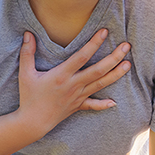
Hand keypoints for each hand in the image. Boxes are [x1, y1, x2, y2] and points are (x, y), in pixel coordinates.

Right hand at [16, 29, 130, 136]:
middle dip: (114, 57)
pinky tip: (114, 102)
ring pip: (101, 84)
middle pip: (98, 70)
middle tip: (126, 46)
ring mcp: (78, 96)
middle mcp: (74, 85)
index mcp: (62, 75)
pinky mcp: (78, 106)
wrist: (33, 122)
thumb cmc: (29, 97)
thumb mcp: (25, 73)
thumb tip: (27, 34)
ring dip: (116, 74)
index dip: (94, 43)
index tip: (104, 32)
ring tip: (128, 64)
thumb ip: (27, 53)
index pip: (82, 56)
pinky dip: (103, 104)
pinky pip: (93, 105)